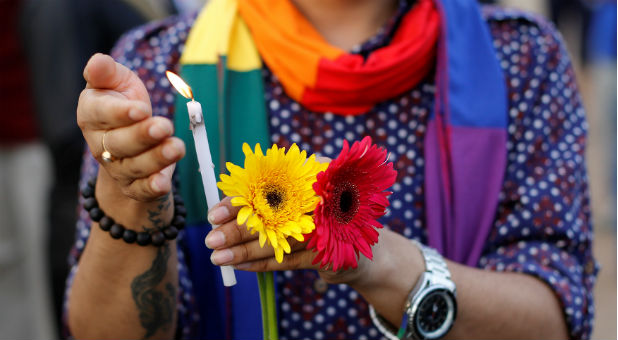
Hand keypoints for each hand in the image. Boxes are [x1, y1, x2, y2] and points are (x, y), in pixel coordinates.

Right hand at [77, 53, 185, 201]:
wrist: (130, 141)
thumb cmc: (125, 103)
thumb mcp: (117, 82)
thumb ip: (107, 73)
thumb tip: (98, 61)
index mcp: (92, 115)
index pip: (101, 114)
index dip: (120, 113)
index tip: (142, 109)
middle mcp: (100, 145)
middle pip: (119, 143)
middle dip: (142, 136)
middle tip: (164, 126)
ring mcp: (117, 168)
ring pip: (134, 166)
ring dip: (156, 159)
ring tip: (177, 147)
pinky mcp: (135, 187)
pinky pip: (142, 190)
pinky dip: (152, 187)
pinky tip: (164, 183)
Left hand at [205, 196, 375, 284]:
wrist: (363, 247)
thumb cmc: (325, 213)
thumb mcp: (307, 192)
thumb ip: (274, 190)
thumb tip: (229, 199)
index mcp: (308, 181)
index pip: (266, 190)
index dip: (239, 202)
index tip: (214, 214)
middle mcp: (318, 201)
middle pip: (270, 216)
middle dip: (237, 229)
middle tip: (210, 238)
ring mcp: (324, 229)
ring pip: (277, 242)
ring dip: (244, 251)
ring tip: (217, 257)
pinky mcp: (327, 254)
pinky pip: (287, 260)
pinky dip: (262, 264)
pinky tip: (239, 265)